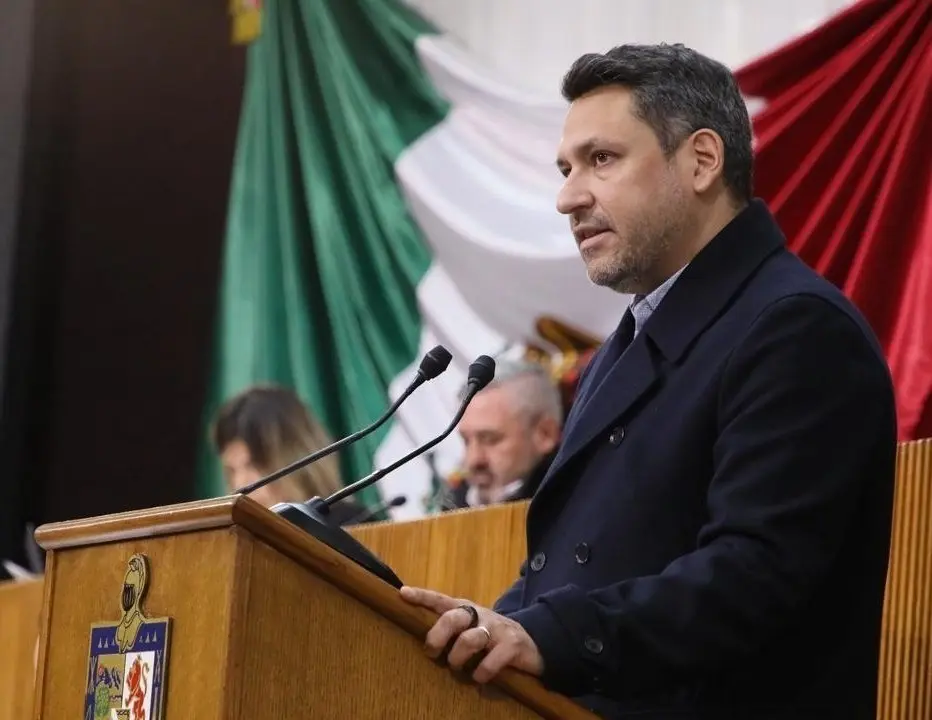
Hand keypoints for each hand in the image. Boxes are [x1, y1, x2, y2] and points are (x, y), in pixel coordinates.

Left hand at [399, 586, 543, 682]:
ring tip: (459, 668)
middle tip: (432, 652)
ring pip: (471, 639)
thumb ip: (450, 631)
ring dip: (459, 658)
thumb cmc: (491, 639)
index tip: (403, 593)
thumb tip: (423, 644)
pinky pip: (491, 661)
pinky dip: (481, 674)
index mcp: (465, 610)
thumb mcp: (470, 629)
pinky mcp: (512, 645)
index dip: (422, 597)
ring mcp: (497, 629)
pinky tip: (480, 679)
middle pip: (453, 616)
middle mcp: (479, 615)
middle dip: (438, 635)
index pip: (441, 600)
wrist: (532, 644)